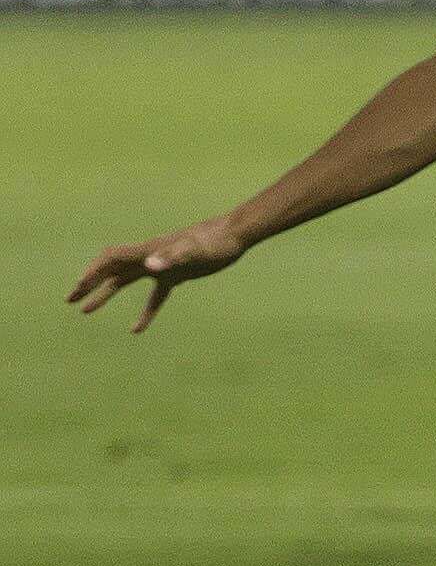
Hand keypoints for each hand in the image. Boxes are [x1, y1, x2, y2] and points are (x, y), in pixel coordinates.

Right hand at [69, 216, 248, 331]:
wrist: (235, 236)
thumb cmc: (214, 241)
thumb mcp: (193, 251)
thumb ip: (171, 257)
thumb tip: (149, 266)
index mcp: (148, 250)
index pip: (111, 259)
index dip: (92, 272)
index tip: (78, 288)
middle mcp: (150, 257)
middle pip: (111, 271)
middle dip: (89, 284)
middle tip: (70, 300)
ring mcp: (162, 266)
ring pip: (126, 282)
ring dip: (105, 294)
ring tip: (86, 310)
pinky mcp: (177, 276)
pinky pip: (155, 296)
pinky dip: (146, 312)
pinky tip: (137, 329)